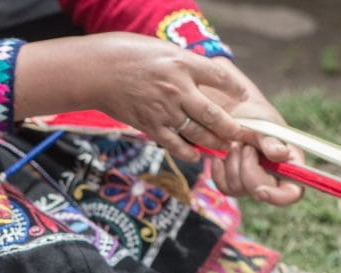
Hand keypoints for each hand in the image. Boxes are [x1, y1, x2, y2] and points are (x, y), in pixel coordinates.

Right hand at [15, 33, 248, 161]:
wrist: (97, 71)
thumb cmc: (127, 54)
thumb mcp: (161, 50)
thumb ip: (182, 63)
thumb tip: (198, 73)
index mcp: (183, 64)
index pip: (218, 77)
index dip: (234, 88)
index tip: (243, 95)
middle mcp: (177, 88)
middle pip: (213, 113)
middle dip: (230, 127)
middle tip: (242, 135)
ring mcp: (164, 110)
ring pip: (197, 132)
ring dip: (213, 142)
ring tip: (224, 147)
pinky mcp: (150, 125)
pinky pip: (174, 143)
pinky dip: (188, 152)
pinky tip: (196, 155)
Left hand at [205, 58, 303, 205]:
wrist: (232, 112)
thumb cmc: (255, 115)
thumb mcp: (264, 123)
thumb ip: (271, 139)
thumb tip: (281, 154)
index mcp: (290, 165)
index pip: (291, 193)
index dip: (278, 197)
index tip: (261, 191)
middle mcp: (273, 178)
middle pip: (260, 192)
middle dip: (248, 169)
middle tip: (245, 146)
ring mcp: (252, 182)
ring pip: (239, 189)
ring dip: (233, 164)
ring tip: (235, 144)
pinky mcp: (233, 182)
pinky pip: (224, 187)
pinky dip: (219, 171)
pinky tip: (220, 157)